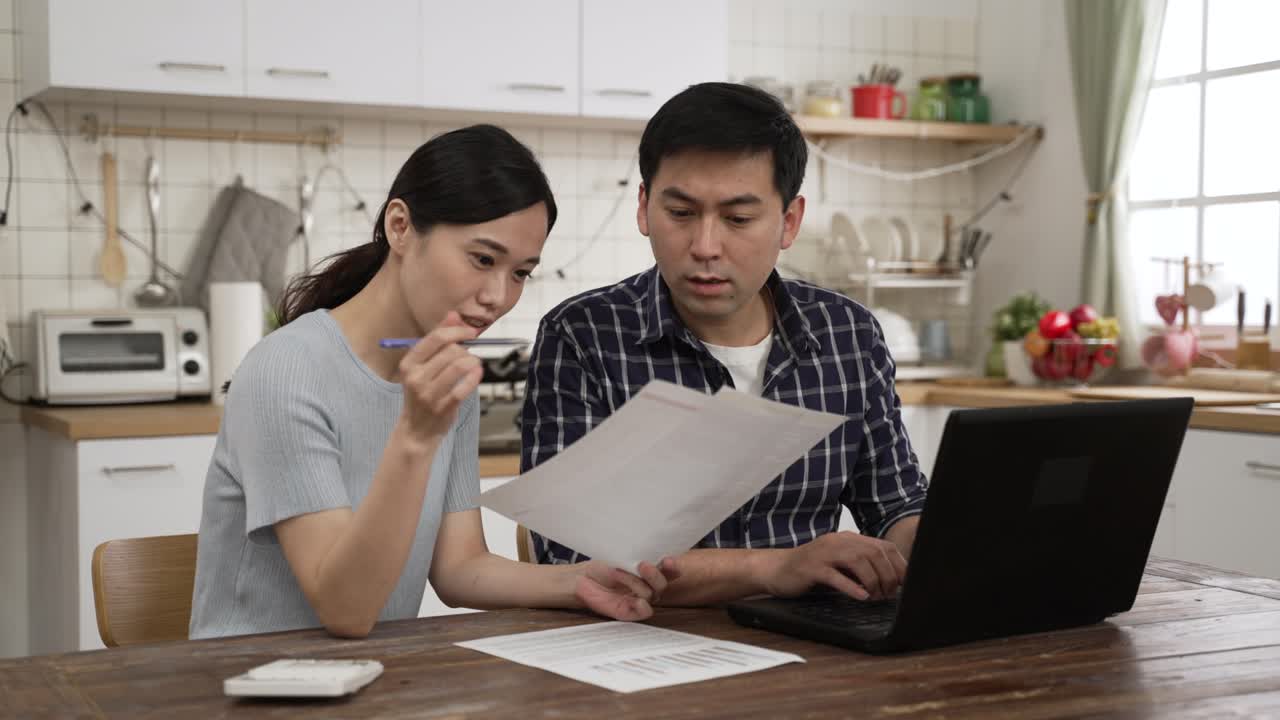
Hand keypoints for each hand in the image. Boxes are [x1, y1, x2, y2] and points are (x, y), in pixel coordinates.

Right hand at [398, 312, 482, 439]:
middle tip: (469, 354)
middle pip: (451, 351)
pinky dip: (475, 377)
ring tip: (474, 365)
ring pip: (460, 366)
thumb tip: (453, 315)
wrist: (417, 429)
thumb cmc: (423, 392)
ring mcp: (429, 393)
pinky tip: (478, 374)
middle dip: (466, 349)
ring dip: (473, 362)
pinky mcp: (443, 407)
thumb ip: (437, 340)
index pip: (436, 338)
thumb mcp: (424, 366)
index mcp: (409, 363)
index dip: (458, 331)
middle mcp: (416, 377)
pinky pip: (465, 387)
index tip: (470, 331)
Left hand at [574, 559, 680, 620]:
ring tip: (618, 572)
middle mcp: (647, 586)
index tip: (668, 560)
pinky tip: (638, 601)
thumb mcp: (622, 557)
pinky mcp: (627, 612)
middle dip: (655, 574)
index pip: (668, 571)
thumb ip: (639, 558)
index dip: (672, 567)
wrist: (581, 578)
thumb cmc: (601, 565)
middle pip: (662, 584)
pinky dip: (643, 607)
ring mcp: (637, 599)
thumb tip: (652, 556)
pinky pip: (643, 612)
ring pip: (651, 594)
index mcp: (649, 572)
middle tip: (642, 565)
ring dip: (636, 582)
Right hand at [760, 531, 906, 600]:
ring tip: (875, 597)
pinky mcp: (811, 568)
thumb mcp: (840, 564)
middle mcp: (838, 542)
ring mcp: (824, 553)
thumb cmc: (811, 570)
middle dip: (887, 575)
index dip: (898, 565)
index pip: (883, 546)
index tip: (904, 583)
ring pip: (858, 562)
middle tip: (889, 594)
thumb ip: (861, 567)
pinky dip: (851, 587)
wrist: (776, 569)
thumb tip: (892, 582)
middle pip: (873, 553)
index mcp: (848, 539)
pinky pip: (835, 576)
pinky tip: (861, 597)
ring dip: (872, 581)